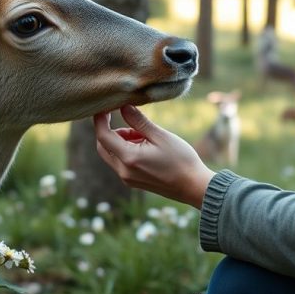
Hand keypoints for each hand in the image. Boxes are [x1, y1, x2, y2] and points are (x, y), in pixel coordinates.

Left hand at [94, 105, 216, 208]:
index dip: (100, 119)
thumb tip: (123, 106)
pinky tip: (146, 145)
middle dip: (111, 130)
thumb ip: (139, 121)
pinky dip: (126, 150)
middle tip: (129, 120)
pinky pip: (120, 162)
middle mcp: (123, 171)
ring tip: (145, 134)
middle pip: (103, 146)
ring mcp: (127, 179)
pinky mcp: (133, 181)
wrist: (194, 187)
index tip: (105, 107)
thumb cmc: (181, 159)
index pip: (103, 136)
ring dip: (121, 140)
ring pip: (112, 154)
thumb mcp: (160, 136)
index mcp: (128, 158)